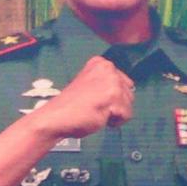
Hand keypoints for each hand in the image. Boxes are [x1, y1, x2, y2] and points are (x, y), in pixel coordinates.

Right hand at [22, 54, 138, 145]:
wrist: (57, 117)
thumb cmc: (72, 106)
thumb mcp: (91, 85)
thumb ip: (107, 84)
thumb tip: (129, 89)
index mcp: (101, 63)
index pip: (124, 83)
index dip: (112, 97)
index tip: (95, 99)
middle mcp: (108, 68)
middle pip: (128, 92)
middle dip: (116, 104)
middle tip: (95, 107)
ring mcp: (111, 80)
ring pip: (128, 104)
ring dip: (115, 113)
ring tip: (96, 112)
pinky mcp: (113, 95)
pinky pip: (127, 115)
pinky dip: (115, 121)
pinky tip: (99, 117)